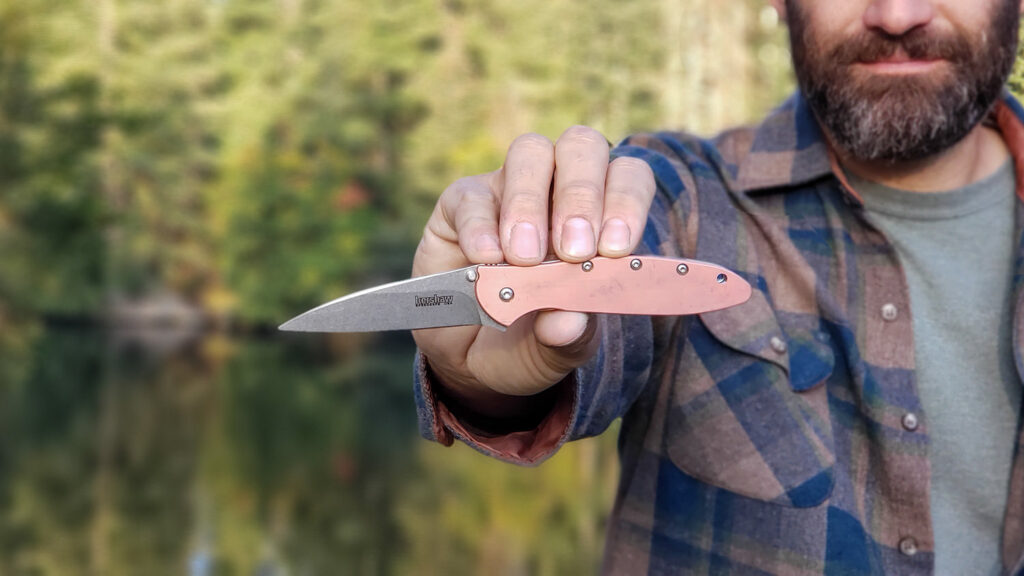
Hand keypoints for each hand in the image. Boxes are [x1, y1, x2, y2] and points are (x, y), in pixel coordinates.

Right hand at [412, 126, 654, 417]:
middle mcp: (559, 188)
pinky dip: (480, 226)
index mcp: (602, 214)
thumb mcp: (557, 350)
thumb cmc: (532, 341)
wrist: (471, 358)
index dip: (626, 201)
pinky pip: (473, 195)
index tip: (614, 248)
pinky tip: (486, 261)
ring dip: (531, 203)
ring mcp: (509, 189)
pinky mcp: (460, 203)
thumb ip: (569, 336)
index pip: (628, 177)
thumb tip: (571, 320)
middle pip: (582, 147)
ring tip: (524, 259)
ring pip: (530, 152)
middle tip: (572, 251)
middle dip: (582, 195)